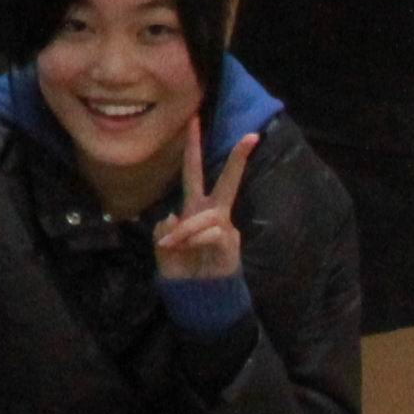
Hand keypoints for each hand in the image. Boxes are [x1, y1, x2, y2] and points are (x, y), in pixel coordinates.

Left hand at [154, 123, 254, 283]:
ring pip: (206, 217)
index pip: (194, 172)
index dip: (193, 148)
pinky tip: (189, 251)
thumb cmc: (180, 267)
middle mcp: (212, 213)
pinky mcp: (230, 244)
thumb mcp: (163, 245)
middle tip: (251, 135)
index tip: (195, 119)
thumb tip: (173, 217)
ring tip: (173, 247)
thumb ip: (164, 229)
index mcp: (194, 207)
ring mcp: (224, 228)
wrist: (195, 294)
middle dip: (237, 159)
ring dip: (185, 232)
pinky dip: (193, 241)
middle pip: (227, 181)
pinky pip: (209, 234)